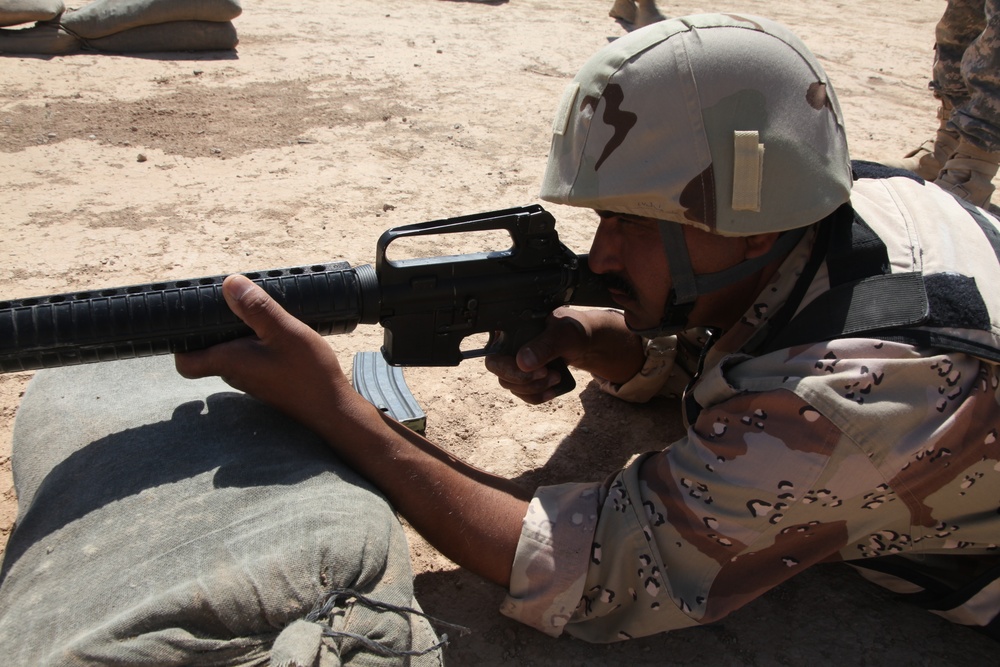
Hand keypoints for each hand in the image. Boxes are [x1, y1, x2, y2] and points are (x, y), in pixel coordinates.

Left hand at [174, 274, 355, 430]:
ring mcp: (252, 380)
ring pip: (231, 354)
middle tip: (229, 303)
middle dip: (214, 326)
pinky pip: (251, 358)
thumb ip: (257, 308)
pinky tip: (276, 332)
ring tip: (257, 312)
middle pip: (208, 351)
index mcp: (229, 362)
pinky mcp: (268, 381)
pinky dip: (256, 343)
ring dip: (238, 333)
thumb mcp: (284, 332)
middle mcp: (235, 374)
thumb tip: (229, 284)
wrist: (333, 409)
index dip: (179, 341)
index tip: (188, 318)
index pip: (185, 362)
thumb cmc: (309, 374)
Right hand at [485, 307, 643, 403]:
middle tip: (547, 373)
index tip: (528, 367)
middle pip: (498, 371)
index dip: (506, 365)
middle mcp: (508, 347)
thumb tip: (523, 362)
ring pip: (510, 385)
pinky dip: (537, 396)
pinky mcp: (524, 378)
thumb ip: (544, 345)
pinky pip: (523, 394)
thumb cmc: (572, 330)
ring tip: (556, 377)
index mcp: (510, 330)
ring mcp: (514, 364)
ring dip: (533, 388)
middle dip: (523, 379)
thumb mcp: (563, 333)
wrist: (583, 342)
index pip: (493, 351)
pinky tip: (552, 390)